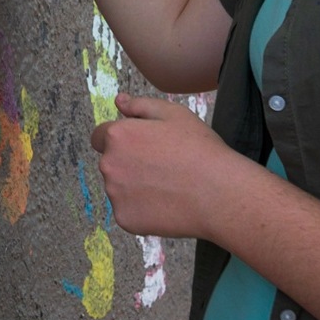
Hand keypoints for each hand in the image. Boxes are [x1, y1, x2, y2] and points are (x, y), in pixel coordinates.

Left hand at [89, 94, 263, 239]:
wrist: (219, 193)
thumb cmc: (199, 149)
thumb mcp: (174, 114)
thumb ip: (140, 106)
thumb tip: (118, 101)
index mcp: (117, 136)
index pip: (101, 136)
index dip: (122, 140)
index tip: (143, 147)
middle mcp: (108, 165)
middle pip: (111, 163)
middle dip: (129, 163)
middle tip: (162, 167)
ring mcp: (115, 195)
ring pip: (119, 188)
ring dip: (134, 187)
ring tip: (168, 186)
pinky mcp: (124, 219)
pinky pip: (129, 211)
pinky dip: (142, 209)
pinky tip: (166, 204)